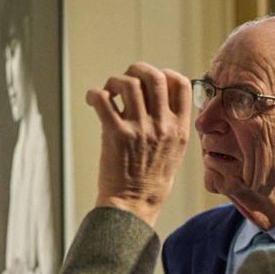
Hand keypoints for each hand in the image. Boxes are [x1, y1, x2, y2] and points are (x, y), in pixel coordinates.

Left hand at [84, 63, 191, 225]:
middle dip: (137, 69)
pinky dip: (95, 94)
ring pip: (128, 83)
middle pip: (154, 76)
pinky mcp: (116, 134)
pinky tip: (94, 100)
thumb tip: (159, 98)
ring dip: (115, 81)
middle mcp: (162, 126)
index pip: (181, 84)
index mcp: (180, 129)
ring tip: (110, 92)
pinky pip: (103, 99)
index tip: (153, 79)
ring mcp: (139, 129)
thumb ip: (172, 125)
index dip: (165, 73)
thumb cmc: (152, 181)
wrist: (133, 204)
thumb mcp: (175, 152)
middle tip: (127, 78)